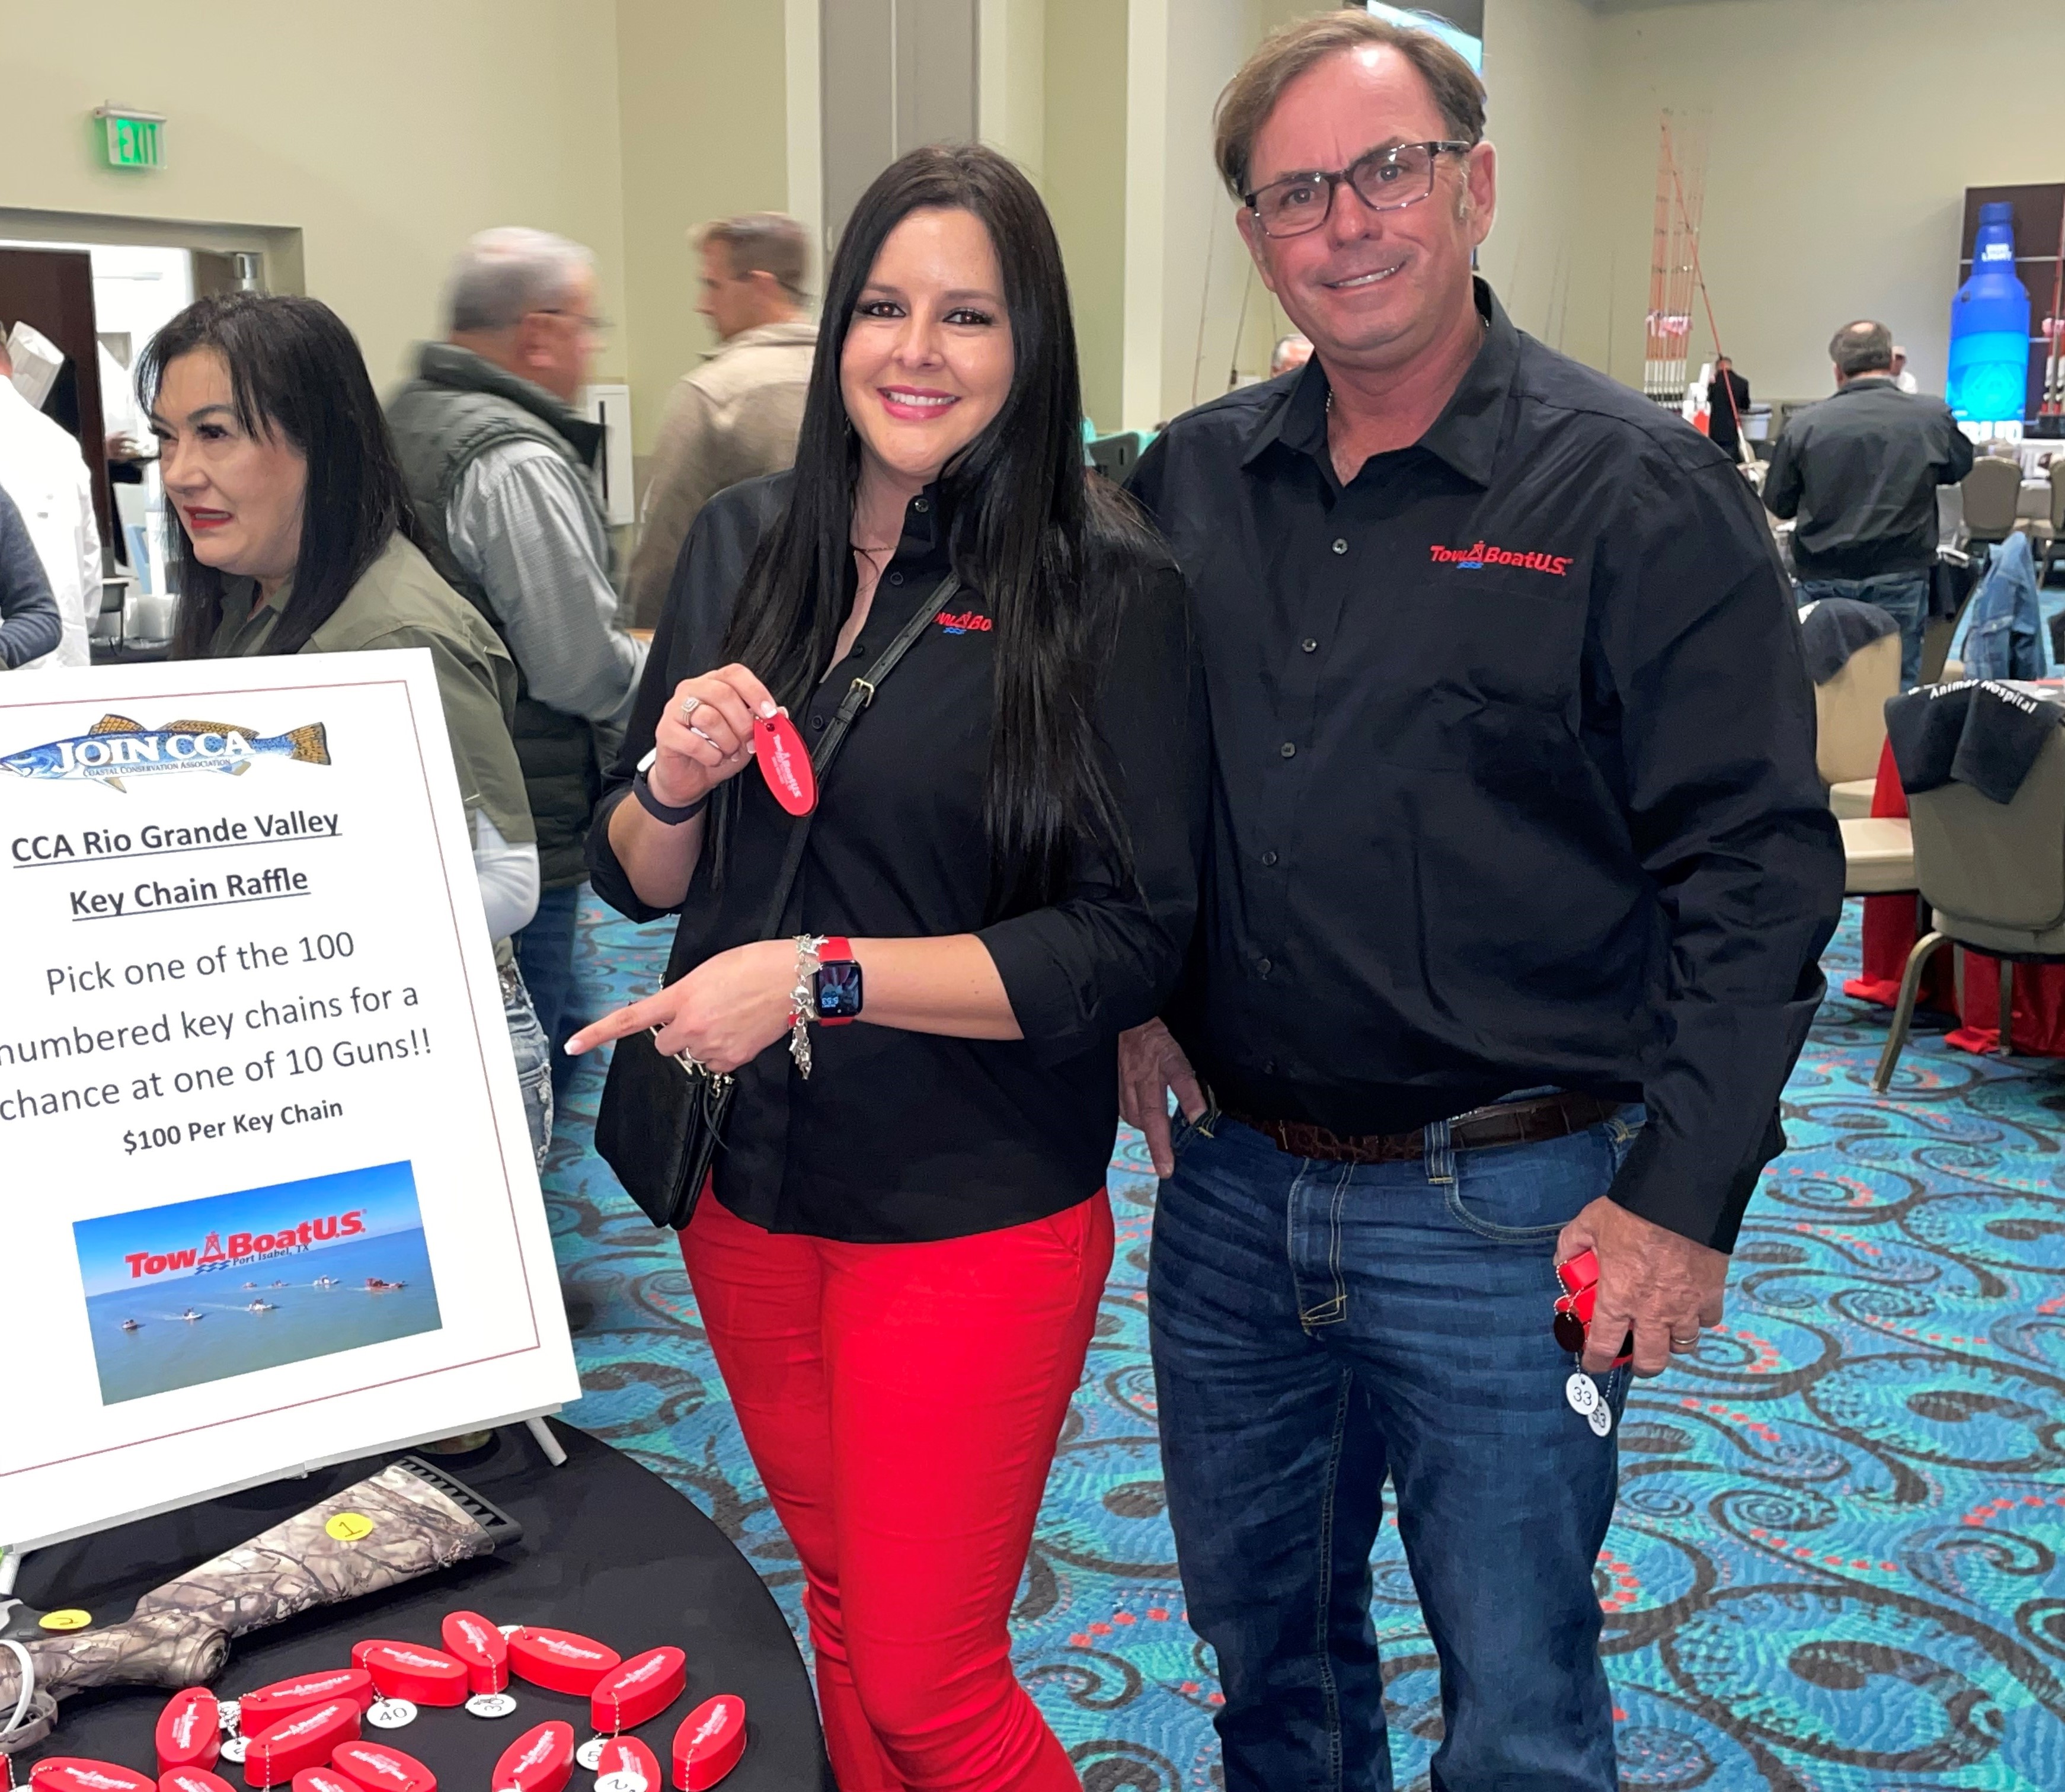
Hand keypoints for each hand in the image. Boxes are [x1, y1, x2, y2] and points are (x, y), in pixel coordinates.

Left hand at [565, 938, 794, 1072]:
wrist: (795, 979)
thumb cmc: (755, 963)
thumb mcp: (709, 970)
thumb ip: (685, 994)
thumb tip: (679, 1015)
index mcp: (680, 998)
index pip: (631, 1019)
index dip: (597, 1034)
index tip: (572, 1046)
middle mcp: (691, 1026)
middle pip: (664, 1045)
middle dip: (676, 1034)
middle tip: (702, 1015)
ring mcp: (713, 1046)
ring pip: (693, 1054)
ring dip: (703, 1042)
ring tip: (730, 1018)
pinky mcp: (735, 1060)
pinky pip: (716, 1064)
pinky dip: (724, 1053)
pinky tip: (740, 1032)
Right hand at [646, 664, 780, 810]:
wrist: (689, 778)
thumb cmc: (716, 751)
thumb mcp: (745, 736)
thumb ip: (760, 722)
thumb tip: (781, 712)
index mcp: (714, 683)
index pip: (735, 674)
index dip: (755, 692)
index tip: (769, 714)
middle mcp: (692, 690)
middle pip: (723, 693)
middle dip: (743, 722)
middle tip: (749, 741)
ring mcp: (675, 709)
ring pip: (709, 717)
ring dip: (727, 741)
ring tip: (727, 752)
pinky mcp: (665, 732)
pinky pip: (693, 742)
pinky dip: (710, 755)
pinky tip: (711, 759)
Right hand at [1118, 1019, 1205, 1177]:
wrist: (1127, 1019)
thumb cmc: (1158, 1037)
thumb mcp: (1179, 1051)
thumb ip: (1189, 1081)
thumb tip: (1200, 1113)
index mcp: (1166, 1058)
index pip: (1181, 1079)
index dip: (1191, 1101)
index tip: (1199, 1122)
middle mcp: (1144, 1072)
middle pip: (1152, 1112)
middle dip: (1159, 1143)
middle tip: (1166, 1168)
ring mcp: (1126, 1079)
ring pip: (1135, 1115)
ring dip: (1148, 1132)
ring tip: (1160, 1148)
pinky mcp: (1115, 1084)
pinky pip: (1124, 1109)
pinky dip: (1136, 1121)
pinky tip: (1143, 1124)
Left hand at [1557, 1197, 1727, 1377]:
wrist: (1681, 1199)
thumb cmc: (1632, 1212)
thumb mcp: (1589, 1224)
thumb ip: (1572, 1246)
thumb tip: (1563, 1260)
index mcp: (1618, 1298)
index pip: (1603, 1346)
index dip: (1597, 1361)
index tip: (1595, 1365)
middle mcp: (1652, 1311)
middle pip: (1651, 1361)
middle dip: (1641, 1365)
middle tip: (1636, 1357)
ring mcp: (1685, 1306)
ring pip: (1683, 1344)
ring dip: (1672, 1342)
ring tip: (1664, 1332)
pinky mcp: (1711, 1294)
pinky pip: (1708, 1320)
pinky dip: (1699, 1319)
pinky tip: (1691, 1309)